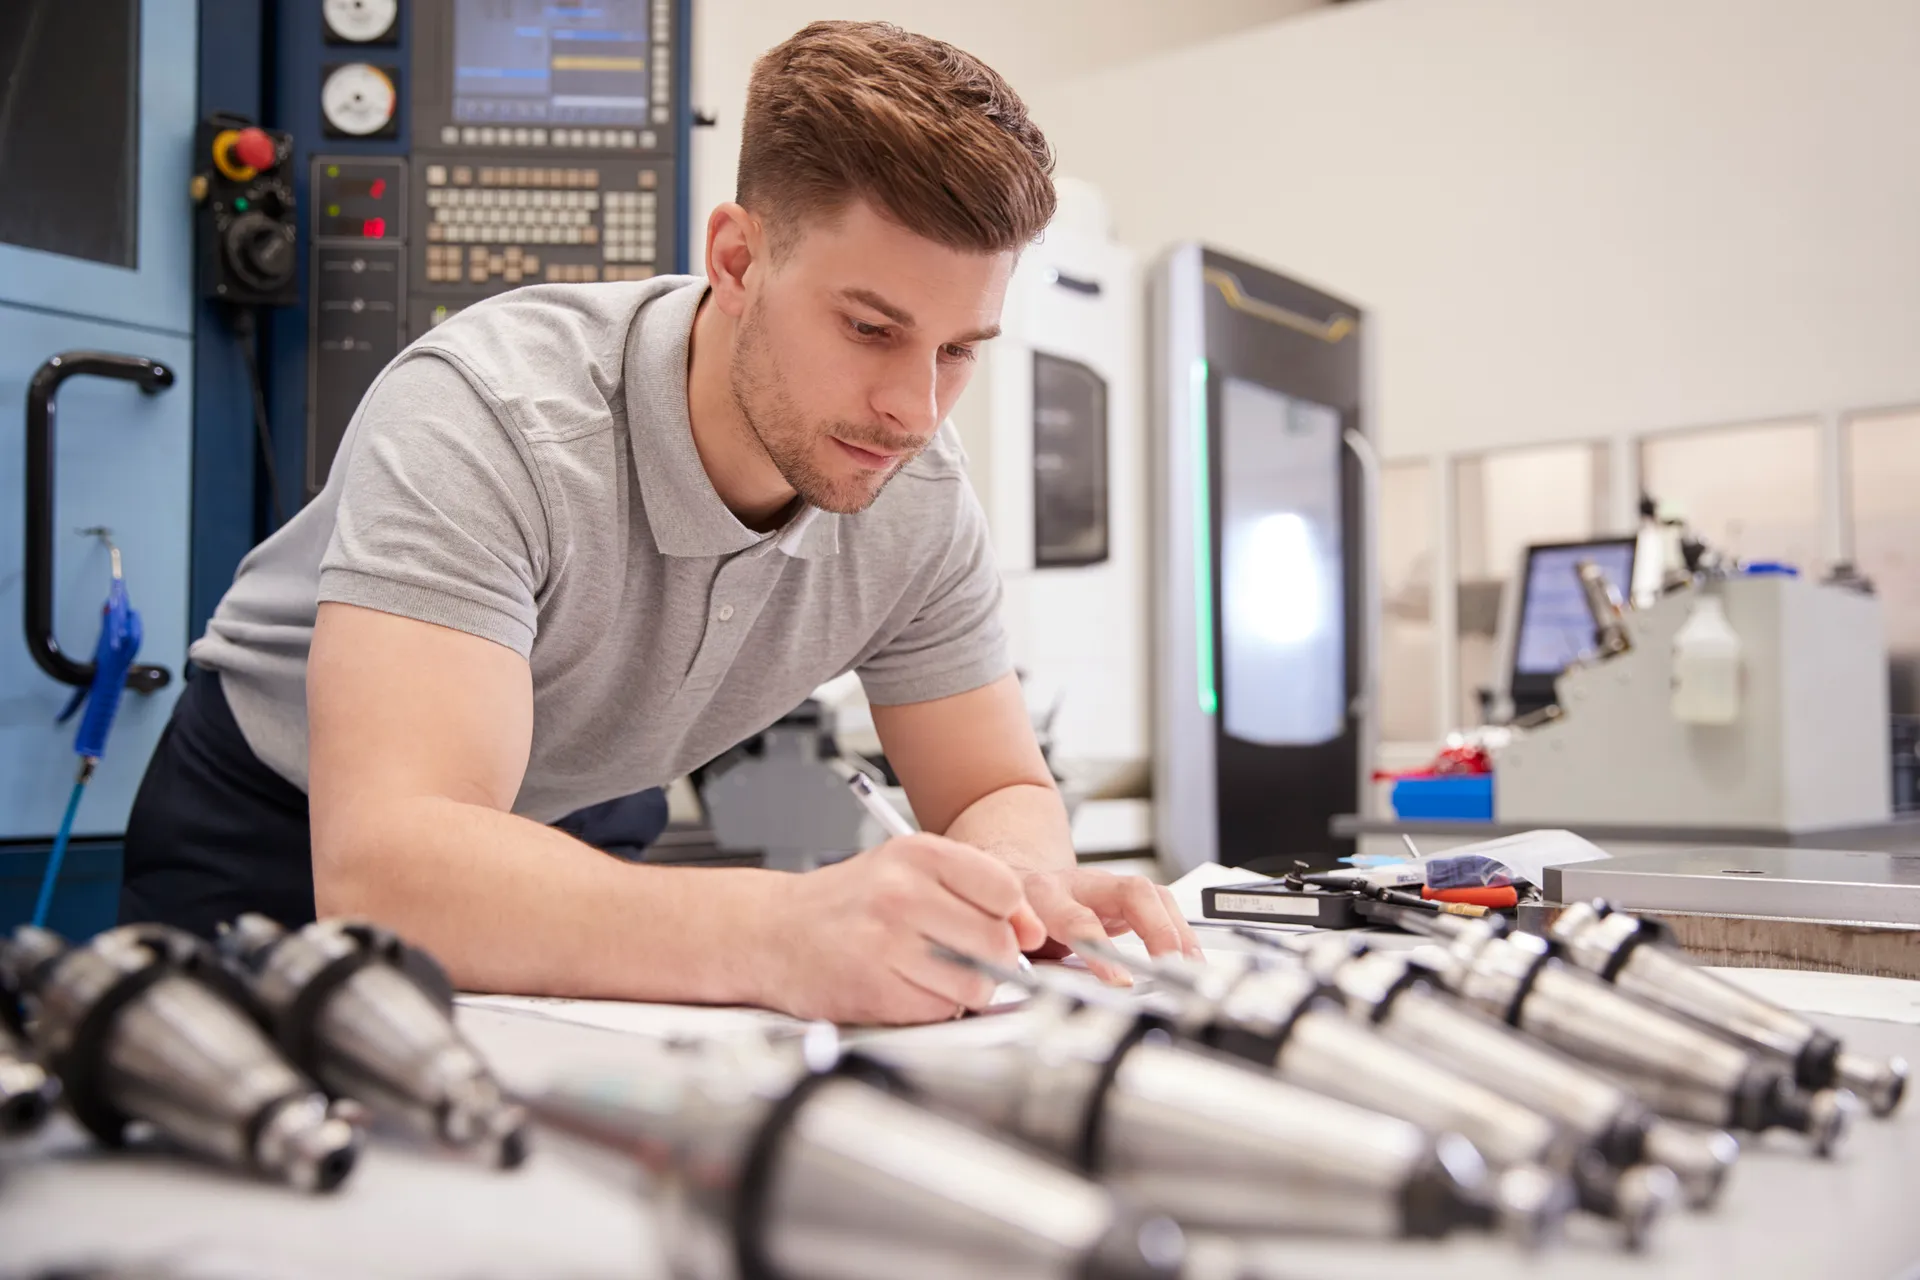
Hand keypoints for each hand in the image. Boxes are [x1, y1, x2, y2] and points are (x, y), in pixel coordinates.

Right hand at [752, 835, 1047, 1024]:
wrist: (770, 932)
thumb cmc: (846, 904)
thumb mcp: (908, 872)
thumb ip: (976, 892)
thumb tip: (1033, 930)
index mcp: (917, 854)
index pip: (1006, 891)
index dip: (1009, 918)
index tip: (994, 926)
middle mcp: (902, 892)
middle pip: (997, 943)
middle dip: (990, 960)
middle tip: (960, 957)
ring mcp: (887, 942)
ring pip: (975, 983)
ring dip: (964, 989)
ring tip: (931, 974)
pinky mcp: (875, 988)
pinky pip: (940, 1011)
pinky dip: (934, 1008)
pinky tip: (905, 988)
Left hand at [1019, 868, 1202, 984]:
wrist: (1018, 879)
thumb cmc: (1011, 912)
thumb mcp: (1001, 932)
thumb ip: (1011, 954)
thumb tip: (1024, 980)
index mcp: (1042, 893)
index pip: (1076, 918)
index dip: (1099, 948)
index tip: (1120, 980)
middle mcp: (1080, 884)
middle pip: (1130, 892)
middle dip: (1157, 929)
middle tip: (1170, 965)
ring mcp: (1107, 886)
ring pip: (1151, 895)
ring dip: (1175, 931)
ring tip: (1188, 967)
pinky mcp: (1125, 896)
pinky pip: (1160, 906)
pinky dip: (1179, 932)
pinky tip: (1189, 956)